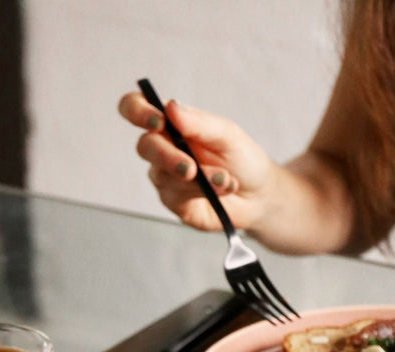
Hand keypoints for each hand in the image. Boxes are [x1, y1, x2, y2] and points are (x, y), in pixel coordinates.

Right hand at [118, 92, 274, 232]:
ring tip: (225, 180)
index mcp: (172, 122)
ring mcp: (165, 176)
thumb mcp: (227, 134)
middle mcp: (163, 148)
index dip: (136, 111)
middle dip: (167, 156)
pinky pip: (176, 196)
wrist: (258, 195)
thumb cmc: (241, 158)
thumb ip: (198, 122)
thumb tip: (171, 107)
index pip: (137, 107)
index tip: (157, 121)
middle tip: (190, 168)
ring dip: (196, 179)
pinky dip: (201, 191)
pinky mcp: (173, 201)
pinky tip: (223, 189)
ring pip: (162, 175)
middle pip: (144, 147)